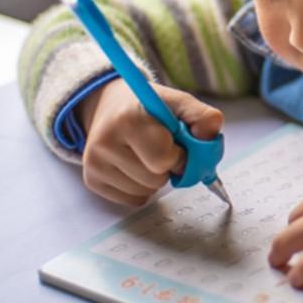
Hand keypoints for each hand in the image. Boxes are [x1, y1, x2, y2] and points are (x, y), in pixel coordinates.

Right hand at [77, 78, 223, 205]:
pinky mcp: (92, 180)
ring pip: (146, 191)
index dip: (179, 154)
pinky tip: (135, 165)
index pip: (164, 158)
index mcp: (127, 119)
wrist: (109, 105)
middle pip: (156, 178)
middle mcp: (104, 143)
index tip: (176, 142)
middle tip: (160, 147)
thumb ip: (201, 115)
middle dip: (168, 166)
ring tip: (146, 154)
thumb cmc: (147, 107)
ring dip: (156, 178)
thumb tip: (211, 134)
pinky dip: (142, 188)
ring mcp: (94, 164)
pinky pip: (133, 200)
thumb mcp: (176, 102)